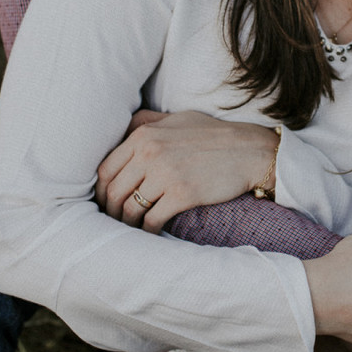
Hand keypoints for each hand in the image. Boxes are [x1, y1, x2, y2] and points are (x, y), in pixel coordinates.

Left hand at [95, 110, 277, 233]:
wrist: (249, 151)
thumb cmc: (213, 135)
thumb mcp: (176, 118)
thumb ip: (147, 122)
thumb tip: (123, 129)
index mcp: (144, 135)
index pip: (106, 168)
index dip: (101, 190)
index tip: (106, 201)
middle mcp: (150, 153)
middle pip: (114, 191)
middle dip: (111, 210)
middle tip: (116, 220)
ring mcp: (165, 174)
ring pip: (130, 208)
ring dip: (128, 223)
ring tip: (133, 228)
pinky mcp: (182, 194)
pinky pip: (152, 220)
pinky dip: (148, 231)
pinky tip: (152, 232)